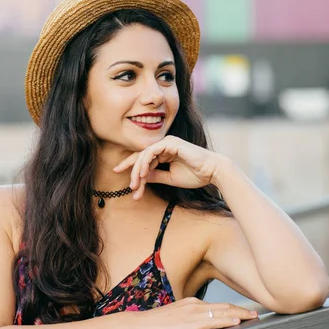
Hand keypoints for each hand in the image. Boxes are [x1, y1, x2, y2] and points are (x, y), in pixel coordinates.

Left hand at [113, 136, 228, 199]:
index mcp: (164, 151)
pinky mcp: (171, 143)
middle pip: (141, 157)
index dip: (129, 165)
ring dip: (138, 170)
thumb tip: (140, 178)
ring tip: (135, 184)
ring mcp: (167, 142)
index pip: (142, 158)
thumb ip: (155, 176)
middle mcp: (164, 145)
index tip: (116, 172)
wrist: (212, 172)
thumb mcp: (169, 178)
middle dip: (132, 172)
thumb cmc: (195, 175)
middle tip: (129, 186)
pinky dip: (145, 162)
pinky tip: (142, 174)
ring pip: (144, 155)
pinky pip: (152, 152)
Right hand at [133, 298, 257, 328]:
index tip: (245, 312)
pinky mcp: (190, 325)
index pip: (217, 305)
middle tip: (256, 314)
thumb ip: (186, 319)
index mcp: (190, 303)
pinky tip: (237, 323)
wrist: (139, 326)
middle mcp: (194, 306)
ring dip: (240, 315)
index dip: (233, 308)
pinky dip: (227, 321)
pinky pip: (213, 322)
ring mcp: (193, 314)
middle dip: (242, 311)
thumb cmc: (153, 324)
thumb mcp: (173, 317)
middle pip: (224, 307)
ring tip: (253, 318)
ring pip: (222, 313)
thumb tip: (195, 326)